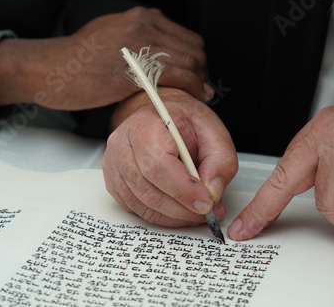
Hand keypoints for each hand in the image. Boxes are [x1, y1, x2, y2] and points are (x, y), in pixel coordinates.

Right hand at [0, 7, 212, 108]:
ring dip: (202, 81)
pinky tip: (196, 98)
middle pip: (193, 48)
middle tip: (204, 87)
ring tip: (204, 95)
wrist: (50, 68)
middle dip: (204, 70)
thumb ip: (138, 35)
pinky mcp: (135, 70)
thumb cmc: (78, 58)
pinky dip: (193, 88)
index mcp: (141, 17)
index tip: (199, 73)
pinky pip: (177, 77)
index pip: (187, 36)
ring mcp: (140, 46)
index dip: (198, 57)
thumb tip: (161, 46)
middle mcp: (144, 26)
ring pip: (190, 62)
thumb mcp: (111, 33)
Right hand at [102, 88, 237, 226]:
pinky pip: (138, 211)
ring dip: (175, 216)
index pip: (157, 165)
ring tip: (200, 211)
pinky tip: (182, 208)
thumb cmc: (183, 121)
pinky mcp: (115, 185)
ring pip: (143, 205)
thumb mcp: (213, 131)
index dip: (183, 189)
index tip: (207, 202)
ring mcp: (114, 167)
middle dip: (182, 207)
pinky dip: (164, 216)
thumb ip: (220, 161)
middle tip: (209, 211)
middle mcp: (122, 146)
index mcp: (144, 125)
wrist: (162, 117)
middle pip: (148, 190)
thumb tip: (212, 192)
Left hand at [228, 90, 333, 240]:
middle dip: (265, 211)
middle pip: (284, 184)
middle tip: (251, 228)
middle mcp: (328, 138)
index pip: (285, 166)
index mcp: (323, 127)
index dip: (265, 196)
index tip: (249, 216)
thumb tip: (316, 180)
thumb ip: (331, 153)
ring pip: (326, 205)